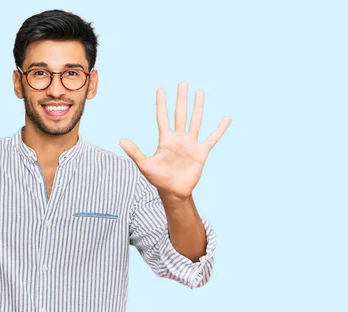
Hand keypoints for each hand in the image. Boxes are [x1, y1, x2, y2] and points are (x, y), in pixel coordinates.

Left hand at [120, 81, 230, 200]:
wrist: (174, 192)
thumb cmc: (158, 179)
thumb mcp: (145, 165)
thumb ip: (135, 152)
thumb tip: (121, 140)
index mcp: (165, 140)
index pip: (162, 117)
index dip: (161, 104)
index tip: (161, 90)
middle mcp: (178, 138)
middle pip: (180, 114)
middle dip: (181, 99)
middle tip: (183, 83)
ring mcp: (190, 144)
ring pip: (195, 121)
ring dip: (198, 107)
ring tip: (199, 92)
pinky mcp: (201, 152)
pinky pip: (212, 138)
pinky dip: (219, 129)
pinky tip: (226, 118)